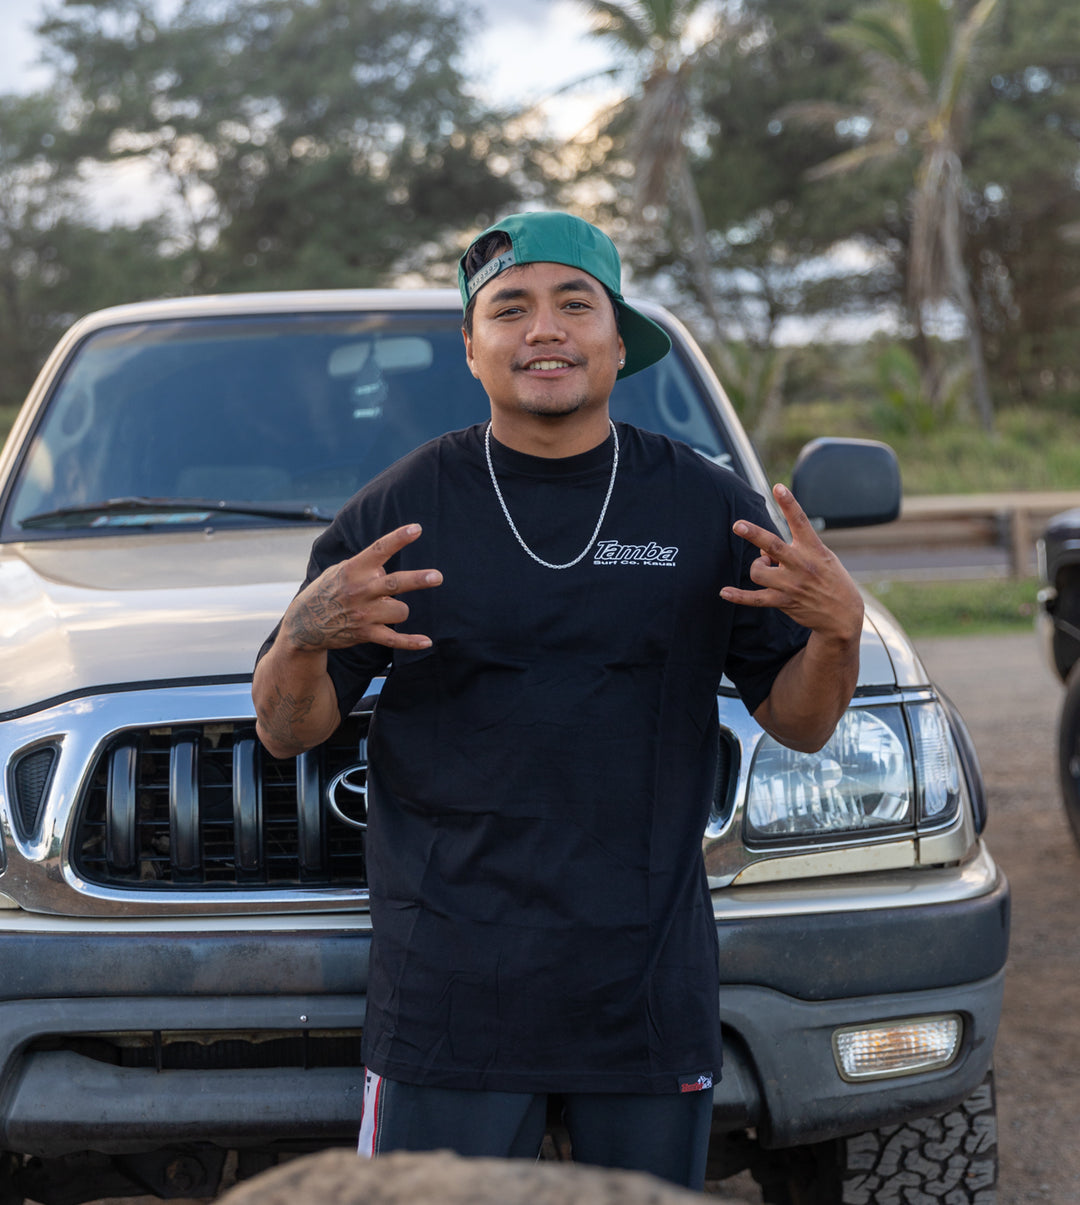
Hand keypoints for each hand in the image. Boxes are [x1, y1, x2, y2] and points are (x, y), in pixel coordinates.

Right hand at [284, 523, 441, 652]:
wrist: (304, 624)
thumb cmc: (327, 591)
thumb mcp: (339, 570)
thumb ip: (363, 565)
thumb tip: (387, 563)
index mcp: (354, 570)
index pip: (378, 550)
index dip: (398, 538)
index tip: (417, 529)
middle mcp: (360, 590)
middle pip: (395, 583)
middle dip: (417, 580)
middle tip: (437, 577)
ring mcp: (363, 614)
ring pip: (401, 611)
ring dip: (400, 610)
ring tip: (386, 610)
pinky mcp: (365, 633)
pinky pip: (393, 640)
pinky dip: (411, 642)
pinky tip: (426, 642)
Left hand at [720, 484, 862, 643]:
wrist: (843, 615)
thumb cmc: (831, 580)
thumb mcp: (821, 558)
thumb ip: (794, 549)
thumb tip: (763, 550)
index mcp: (813, 549)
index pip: (800, 522)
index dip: (789, 504)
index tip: (778, 487)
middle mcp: (802, 565)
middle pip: (773, 546)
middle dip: (754, 534)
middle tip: (738, 525)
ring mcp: (792, 585)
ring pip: (758, 572)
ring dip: (757, 568)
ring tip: (768, 570)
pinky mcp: (785, 602)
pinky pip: (756, 599)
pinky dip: (738, 596)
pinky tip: (724, 592)